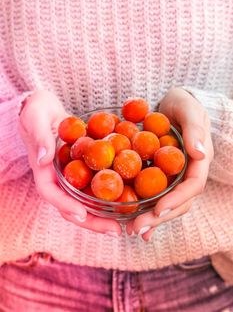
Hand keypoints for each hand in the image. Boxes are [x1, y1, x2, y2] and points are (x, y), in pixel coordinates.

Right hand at [19, 90, 121, 236]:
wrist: (46, 108)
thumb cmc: (37, 110)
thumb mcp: (35, 118)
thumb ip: (39, 137)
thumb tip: (44, 159)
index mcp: (43, 170)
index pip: (51, 193)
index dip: (65, 205)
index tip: (82, 214)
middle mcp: (58, 178)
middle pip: (72, 206)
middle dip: (92, 221)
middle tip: (115, 231)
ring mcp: (71, 176)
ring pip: (86, 201)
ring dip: (104, 215)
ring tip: (126, 224)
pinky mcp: (84, 169)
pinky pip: (96, 185)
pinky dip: (110, 194)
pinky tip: (128, 199)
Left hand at [126, 87, 213, 240]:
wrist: (173, 104)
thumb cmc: (184, 104)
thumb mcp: (190, 111)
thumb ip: (195, 130)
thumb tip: (200, 155)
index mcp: (200, 161)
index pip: (193, 186)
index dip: (178, 200)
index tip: (158, 210)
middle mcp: (188, 173)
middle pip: (179, 202)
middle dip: (159, 218)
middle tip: (136, 229)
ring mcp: (175, 176)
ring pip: (167, 203)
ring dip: (150, 219)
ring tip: (131, 230)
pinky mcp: (162, 175)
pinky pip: (155, 195)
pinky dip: (145, 209)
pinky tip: (131, 220)